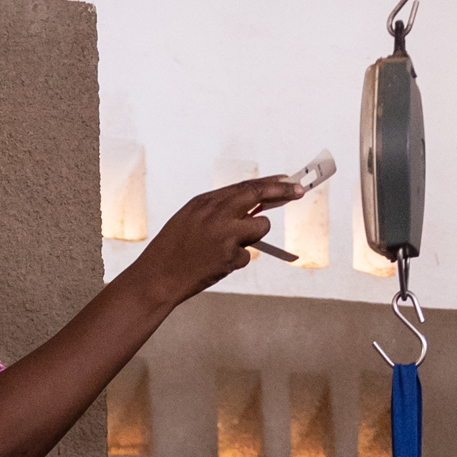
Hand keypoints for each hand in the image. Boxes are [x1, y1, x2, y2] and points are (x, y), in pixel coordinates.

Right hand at [130, 177, 294, 304]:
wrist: (157, 278)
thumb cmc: (172, 250)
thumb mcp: (189, 219)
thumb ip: (217, 210)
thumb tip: (250, 207)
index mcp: (204, 202)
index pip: (244, 186)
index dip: (268, 183)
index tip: (285, 179)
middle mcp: (216, 213)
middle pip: (258, 195)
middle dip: (282, 192)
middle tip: (299, 191)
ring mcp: (225, 234)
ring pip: (260, 227)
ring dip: (253, 236)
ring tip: (225, 248)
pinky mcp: (229, 256)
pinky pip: (246, 255)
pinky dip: (235, 260)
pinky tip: (215, 264)